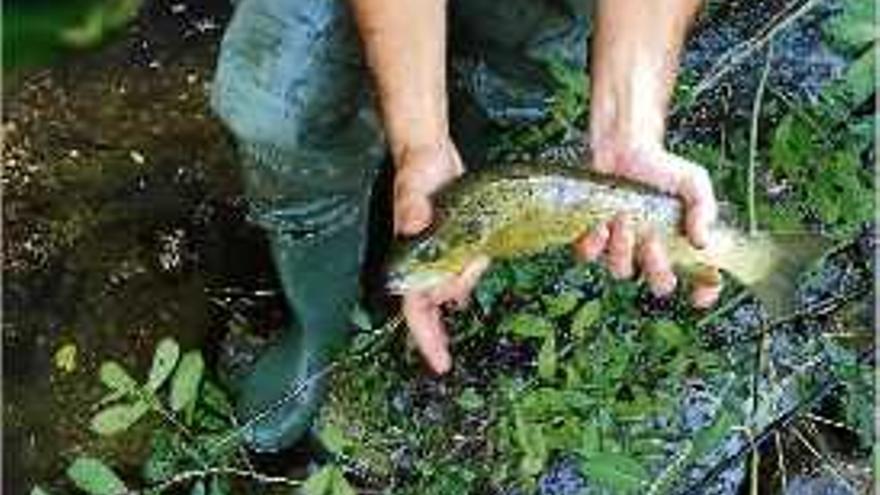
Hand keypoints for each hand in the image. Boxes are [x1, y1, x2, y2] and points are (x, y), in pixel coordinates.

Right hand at [395, 140, 489, 373]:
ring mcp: (435, 254)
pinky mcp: (451, 242)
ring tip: (478, 252)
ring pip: (451, 287)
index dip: (426, 338)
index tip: (442, 363)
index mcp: (408, 257)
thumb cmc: (416, 168)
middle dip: (446, 318)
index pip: (414, 308)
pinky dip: (468, 276)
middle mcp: (420, 262)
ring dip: (465, 282)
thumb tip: (412, 225)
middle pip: (433, 307)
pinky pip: (460, 270)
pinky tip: (476, 272)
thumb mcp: (414, 184)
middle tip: (459, 318)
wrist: (427, 151)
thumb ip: (412, 205)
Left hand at [574, 141, 721, 307]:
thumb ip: (703, 209)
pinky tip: (601, 225)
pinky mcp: (595, 239)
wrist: (625, 147)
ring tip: (623, 218)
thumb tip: (702, 242)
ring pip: (622, 272)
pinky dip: (594, 245)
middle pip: (659, 284)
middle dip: (656, 267)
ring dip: (622, 249)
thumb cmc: (663, 167)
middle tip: (651, 238)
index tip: (699, 293)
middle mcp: (653, 253)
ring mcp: (623, 249)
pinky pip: (590, 257)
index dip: (703, 291)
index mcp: (681, 244)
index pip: (700, 279)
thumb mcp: (694, 183)